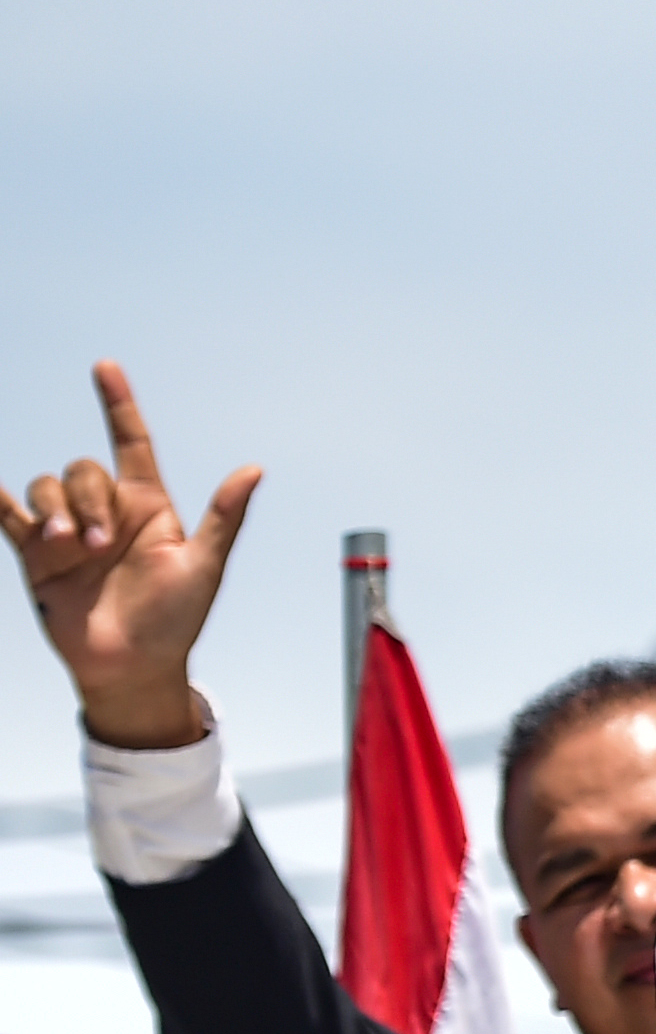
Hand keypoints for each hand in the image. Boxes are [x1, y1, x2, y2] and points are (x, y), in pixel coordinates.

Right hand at [12, 363, 255, 749]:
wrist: (132, 666)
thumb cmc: (176, 619)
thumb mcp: (204, 566)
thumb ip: (223, 517)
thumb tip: (253, 469)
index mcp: (148, 506)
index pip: (130, 442)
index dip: (118, 405)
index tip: (105, 367)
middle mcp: (107, 511)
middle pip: (82, 469)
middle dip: (86, 499)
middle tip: (98, 546)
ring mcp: (69, 533)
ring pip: (47, 488)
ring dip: (54, 511)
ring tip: (67, 550)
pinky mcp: (36, 556)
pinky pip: (8, 516)